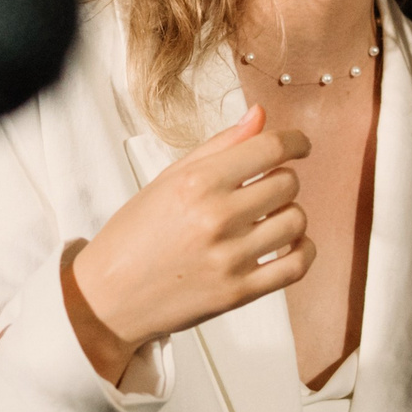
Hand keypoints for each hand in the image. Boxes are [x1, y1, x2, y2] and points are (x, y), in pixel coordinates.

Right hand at [64, 105, 313, 382]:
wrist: (109, 296)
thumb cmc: (134, 235)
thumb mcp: (168, 179)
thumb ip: (220, 146)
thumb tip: (260, 114)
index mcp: (197, 183)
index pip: (269, 148)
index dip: (295, 142)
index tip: (299, 145)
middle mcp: (216, 218)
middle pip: (288, 183)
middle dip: (283, 179)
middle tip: (265, 186)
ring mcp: (229, 258)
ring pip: (296, 221)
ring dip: (290, 214)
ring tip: (269, 217)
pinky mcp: (239, 292)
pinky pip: (297, 265)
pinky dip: (302, 250)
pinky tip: (286, 243)